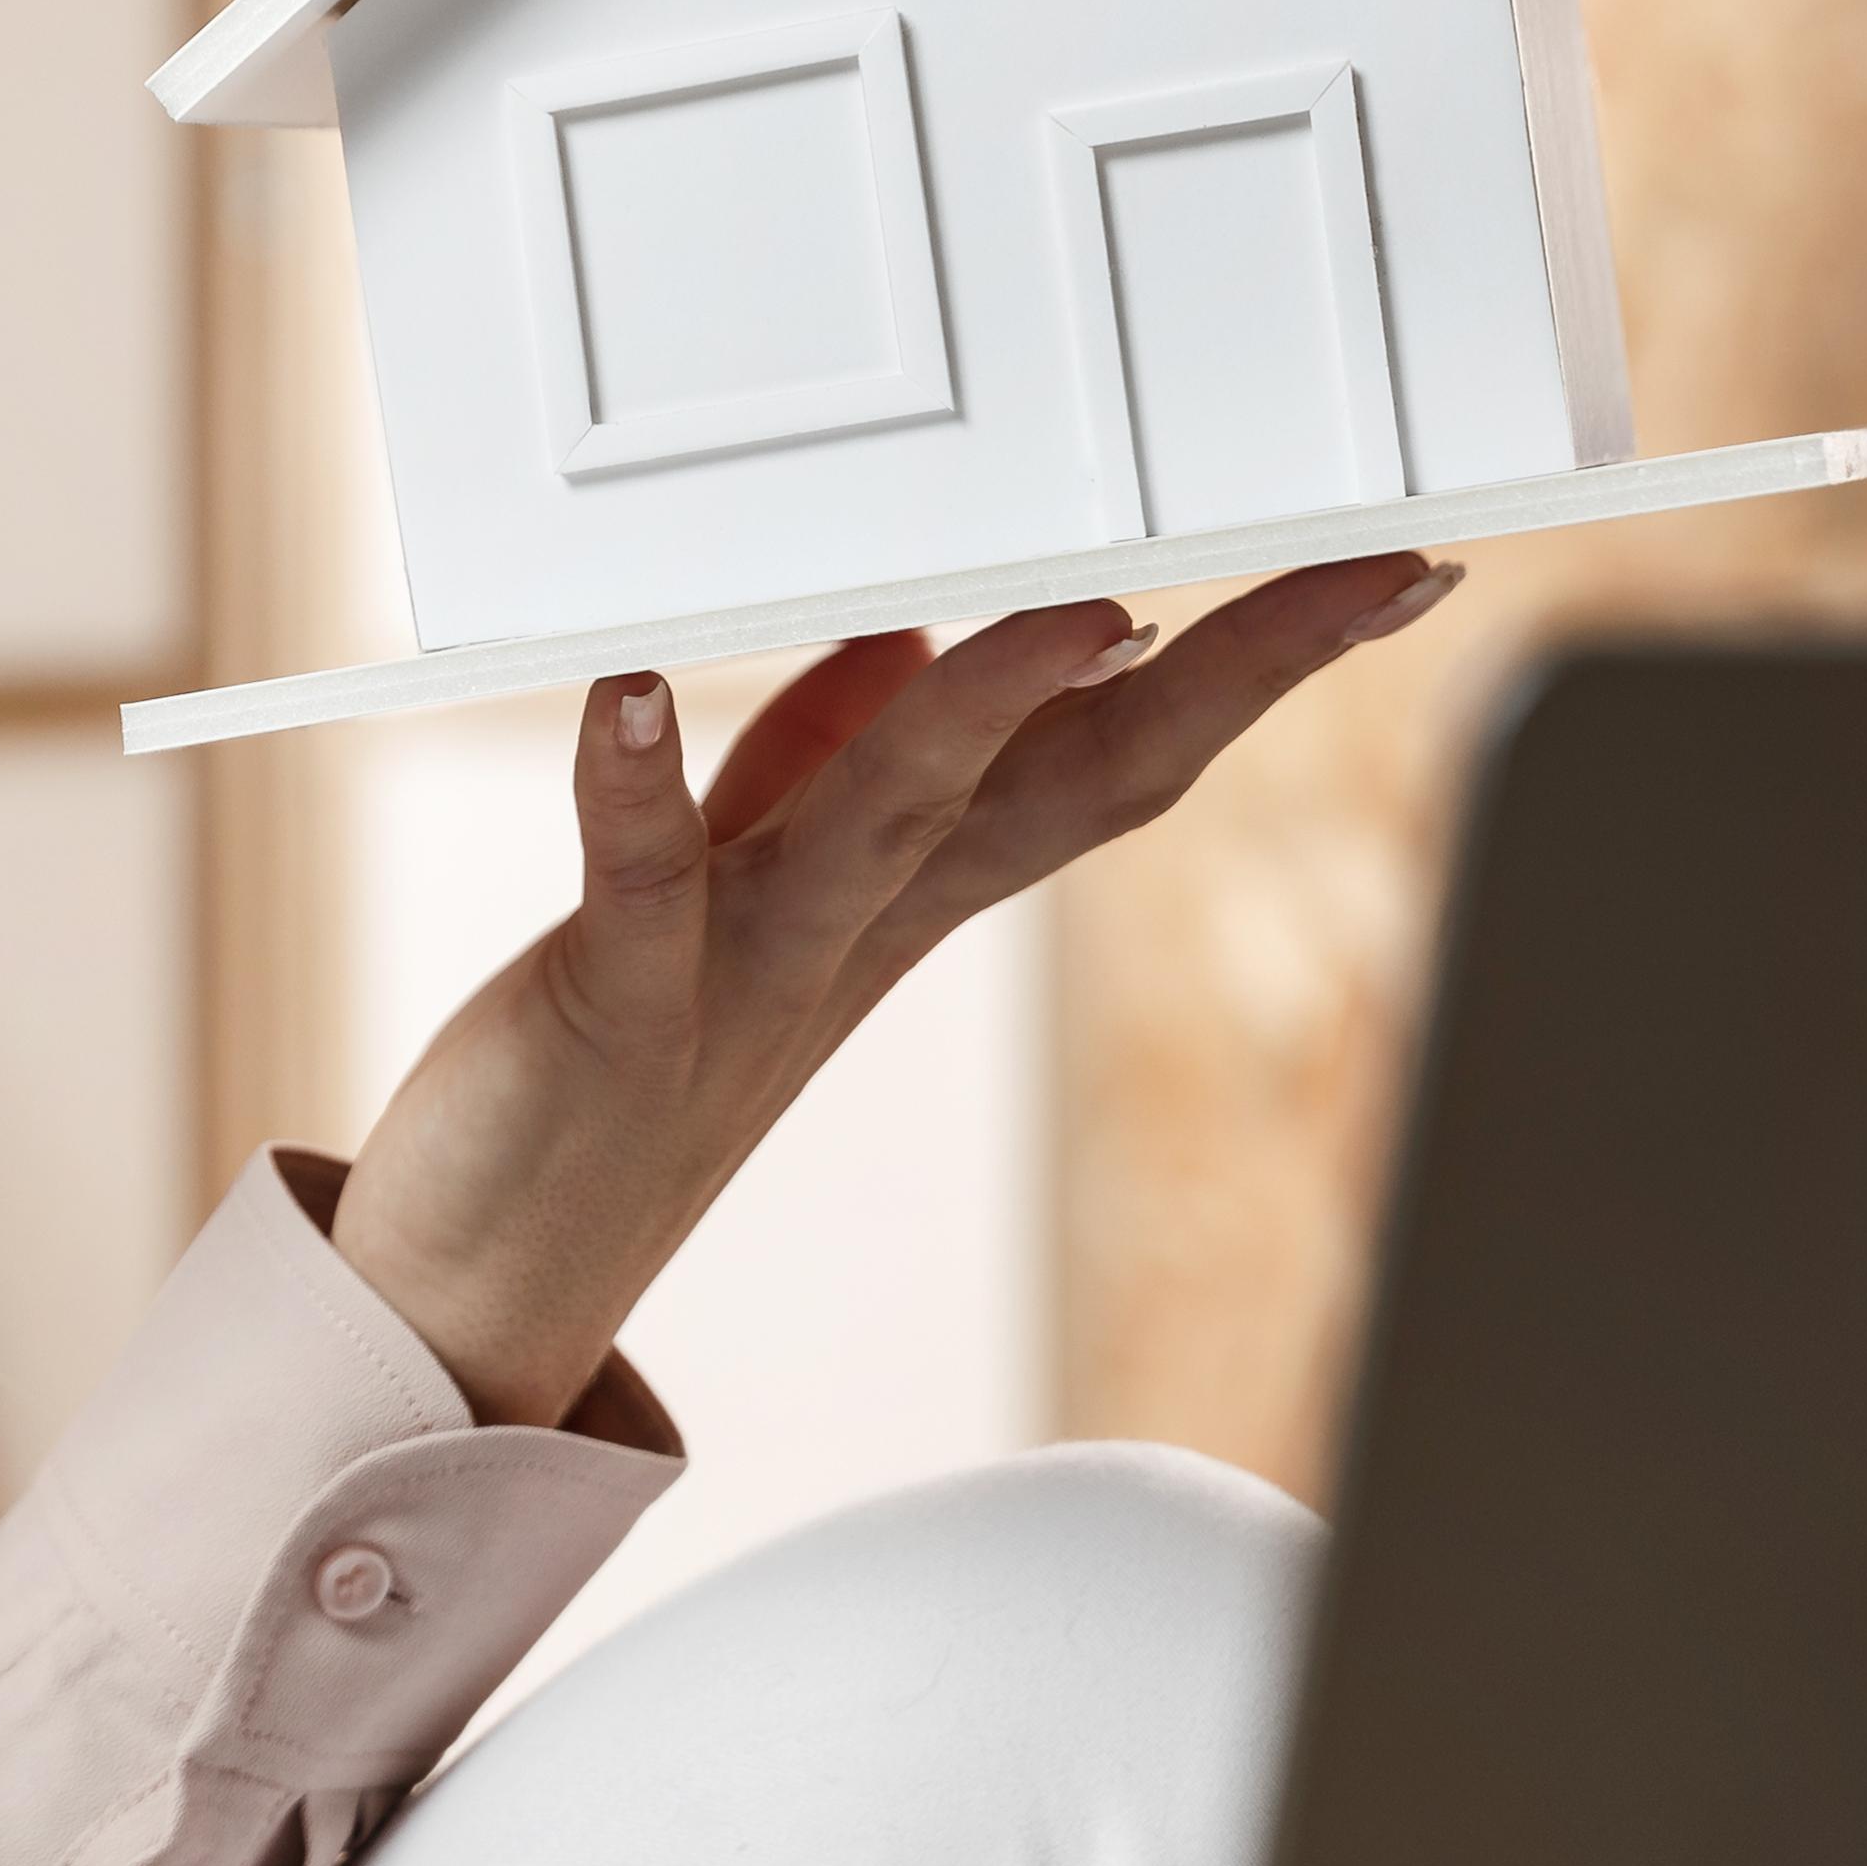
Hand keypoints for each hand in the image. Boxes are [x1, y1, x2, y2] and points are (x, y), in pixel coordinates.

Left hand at [326, 552, 1456, 1427]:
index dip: (1244, 664)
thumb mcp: (739, 891)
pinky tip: (629, 690)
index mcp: (905, 894)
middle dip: (1225, 674)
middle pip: (1072, 783)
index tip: (1381, 573)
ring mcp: (747, 970)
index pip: (1108, 757)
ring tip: (1072, 611)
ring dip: (981, 709)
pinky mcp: (615, 1001)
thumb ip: (813, 758)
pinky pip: (639, 879)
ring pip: (891, 819)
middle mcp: (858, 927)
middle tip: (1363, 574)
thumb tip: (908, 627)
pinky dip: (636, 780)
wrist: (484, 1292)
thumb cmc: (606, 1082)